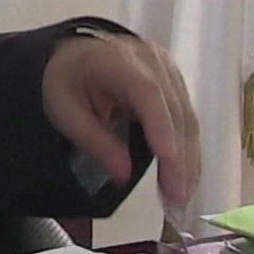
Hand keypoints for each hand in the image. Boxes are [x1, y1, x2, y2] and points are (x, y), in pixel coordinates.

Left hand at [41, 31, 200, 208]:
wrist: (78, 55)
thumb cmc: (68, 80)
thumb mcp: (64, 111)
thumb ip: (93, 141)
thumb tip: (124, 175)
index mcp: (116, 59)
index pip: (146, 91)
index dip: (160, 124)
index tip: (167, 158)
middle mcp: (152, 61)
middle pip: (174, 109)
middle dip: (179, 156)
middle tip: (177, 198)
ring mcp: (169, 72)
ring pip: (187, 118)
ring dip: (189, 160)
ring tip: (182, 196)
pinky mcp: (177, 85)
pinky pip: (187, 120)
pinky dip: (187, 151)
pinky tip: (185, 177)